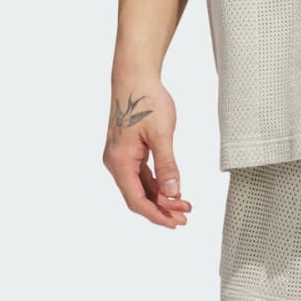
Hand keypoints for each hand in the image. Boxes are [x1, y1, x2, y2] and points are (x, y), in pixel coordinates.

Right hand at [103, 78, 193, 226]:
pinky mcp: (128, 150)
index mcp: (119, 161)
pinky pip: (141, 175)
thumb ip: (167, 166)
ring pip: (140, 187)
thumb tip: (173, 193)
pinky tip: (173, 190)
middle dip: (161, 209)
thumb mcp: (161, 134)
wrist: (134, 77)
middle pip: (138, 196)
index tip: (175, 223)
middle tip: (185, 218)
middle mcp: (116, 162)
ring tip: (184, 206)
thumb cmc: (146, 101)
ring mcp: (120, 157)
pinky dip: (157, 184)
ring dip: (161, 198)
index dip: (156, 215)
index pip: (136, 200)